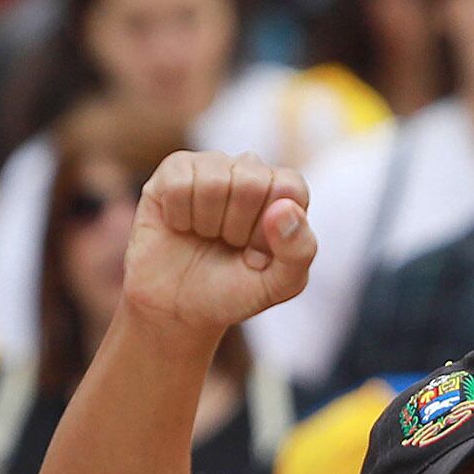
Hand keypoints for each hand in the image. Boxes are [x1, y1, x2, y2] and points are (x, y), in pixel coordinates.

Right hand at [118, 153, 313, 336]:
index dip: (269, 229)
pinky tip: (180, 226)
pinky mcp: (174, 170)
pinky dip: (179, 217)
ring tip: (204, 236)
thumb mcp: (276, 285)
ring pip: (213, 182)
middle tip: (227, 245)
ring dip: (206, 223)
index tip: (256, 252)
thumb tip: (285, 208)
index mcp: (282, 192)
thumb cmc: (230, 290)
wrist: (176, 307)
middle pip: (251, 183)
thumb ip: (299, 251)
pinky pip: (179, 184)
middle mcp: (249, 170)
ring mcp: (211, 166)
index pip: (289, 188)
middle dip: (237, 228)